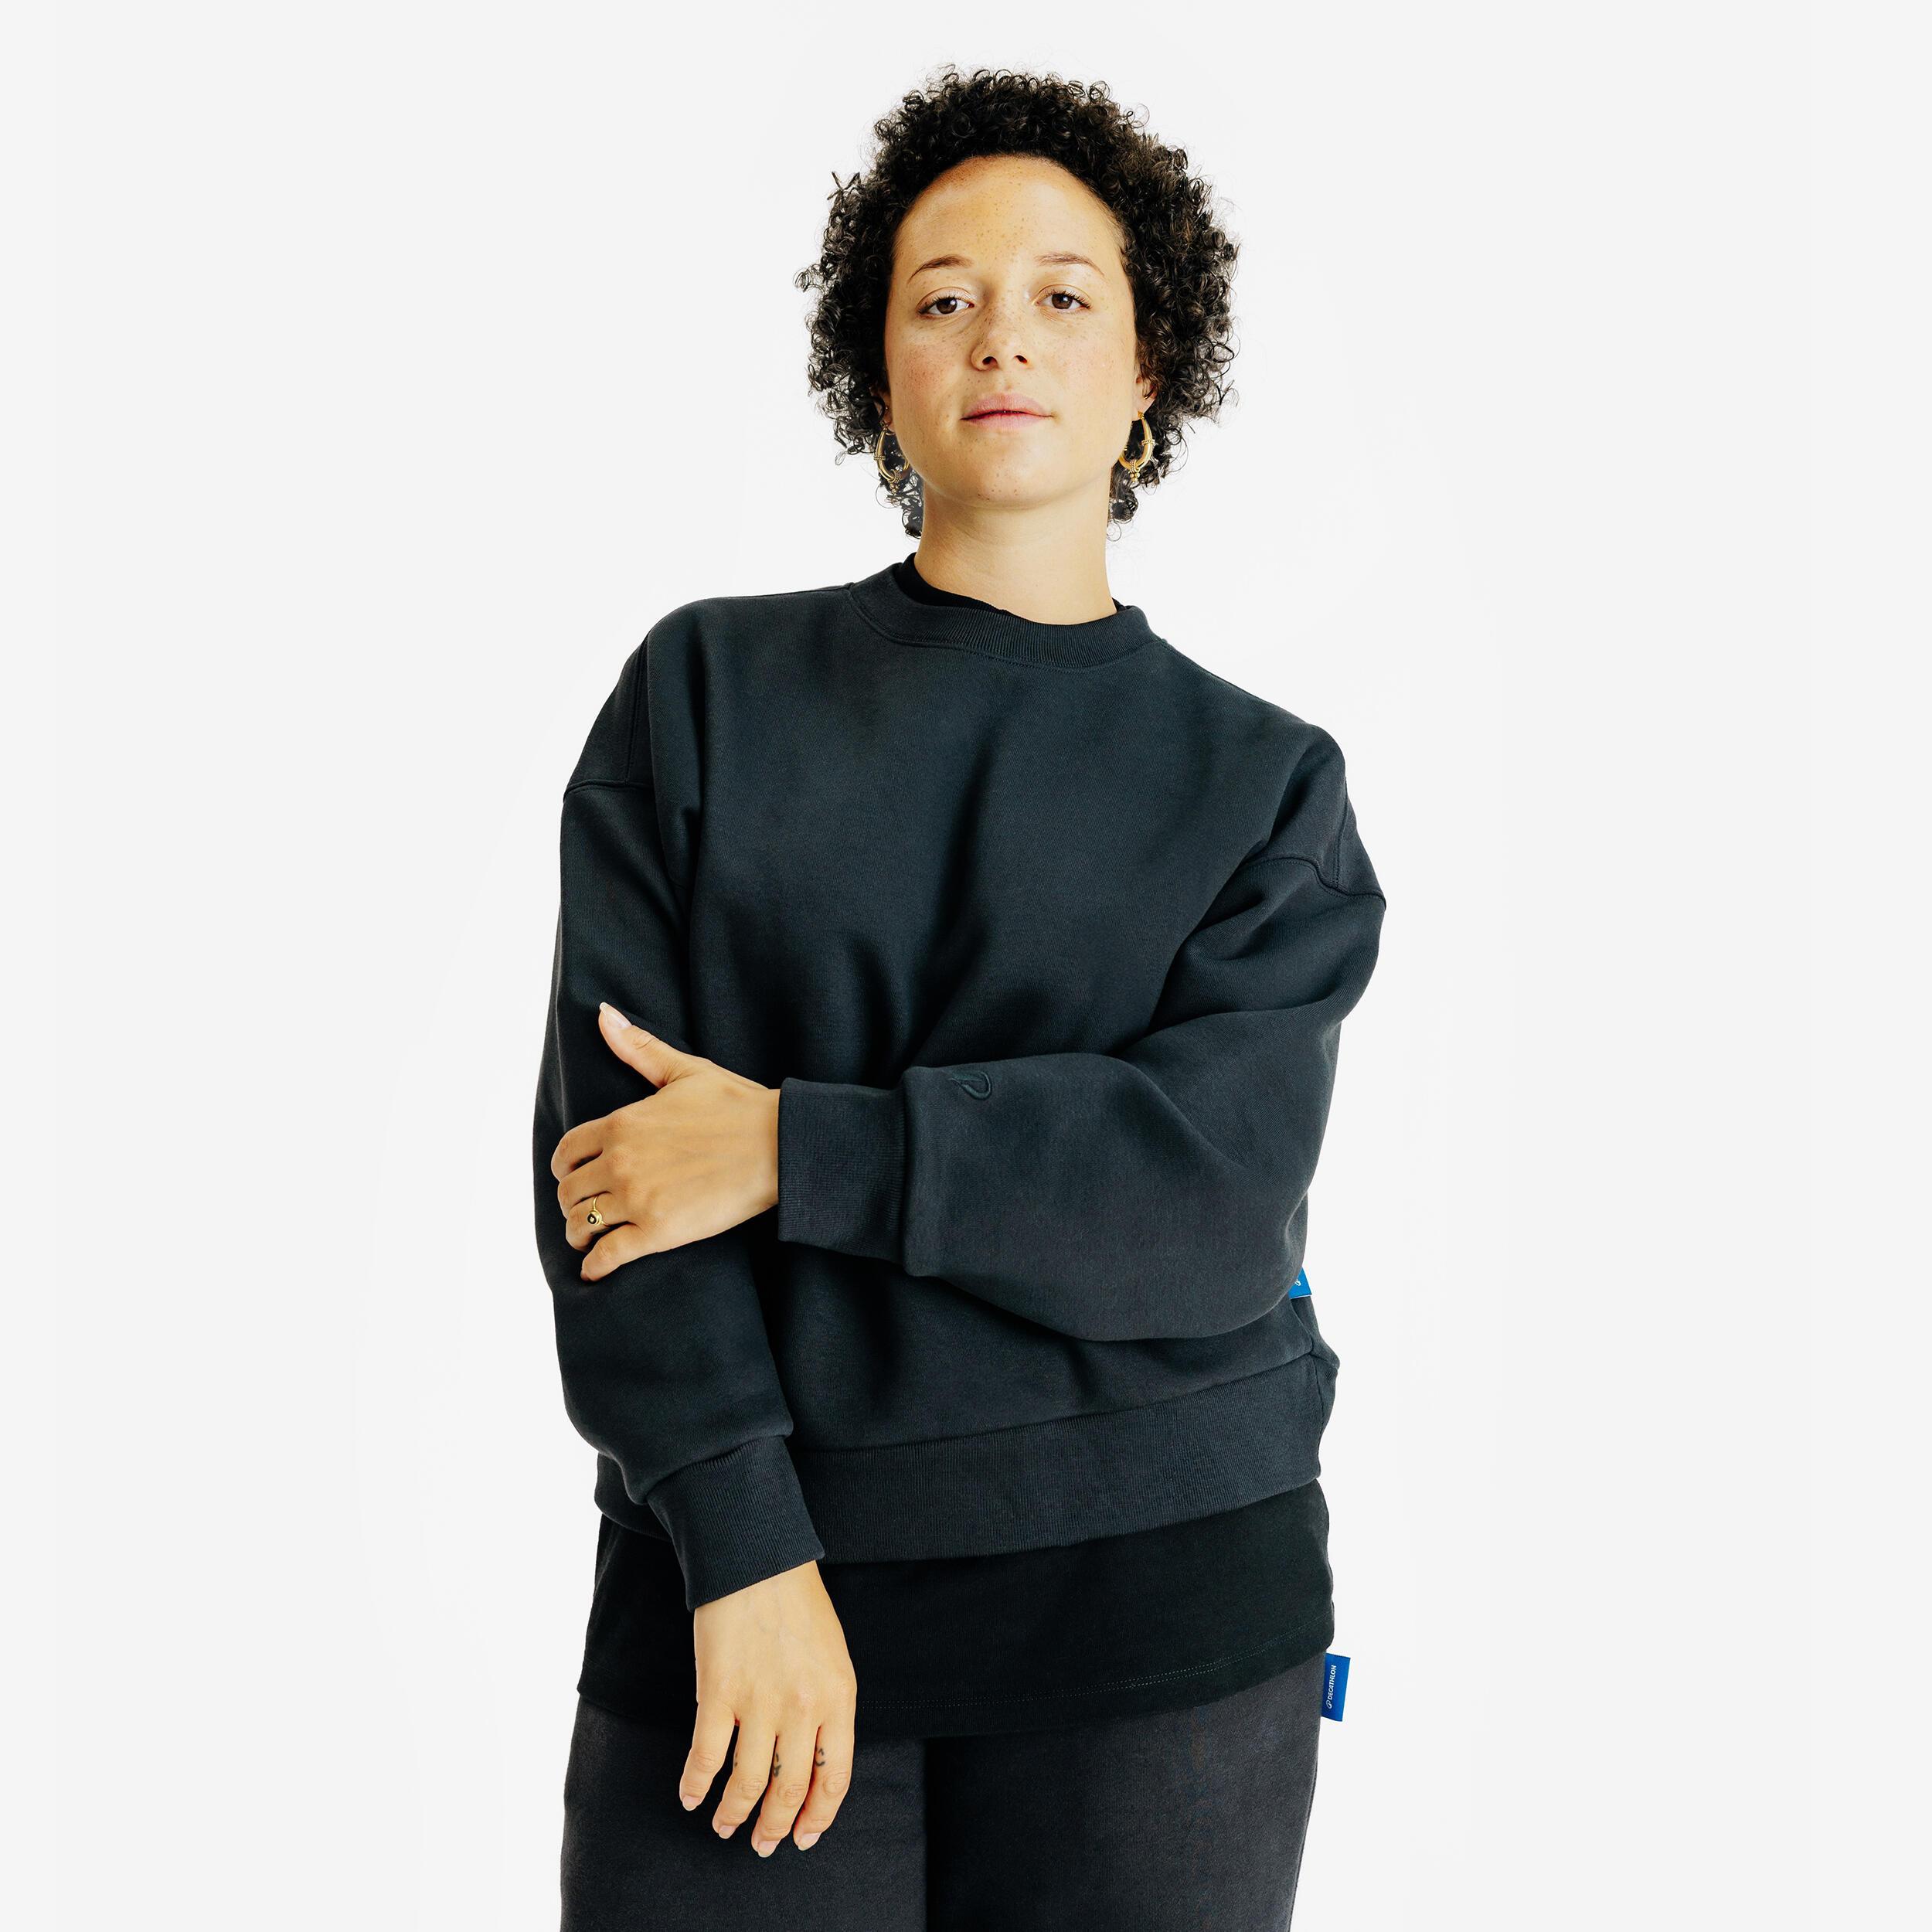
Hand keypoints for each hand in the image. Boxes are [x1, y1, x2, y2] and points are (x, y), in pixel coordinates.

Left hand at [550, 1004, 780, 1279]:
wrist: (779, 1145)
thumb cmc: (737, 1105)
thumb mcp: (684, 1070)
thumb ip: (638, 1047)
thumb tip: (602, 1013)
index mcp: (621, 1124)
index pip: (568, 1152)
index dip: (565, 1167)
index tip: (573, 1176)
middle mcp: (619, 1162)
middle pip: (570, 1191)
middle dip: (573, 1201)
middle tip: (584, 1209)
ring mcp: (636, 1199)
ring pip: (583, 1224)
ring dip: (580, 1233)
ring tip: (589, 1238)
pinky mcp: (659, 1232)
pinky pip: (609, 1256)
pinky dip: (596, 1266)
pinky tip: (596, 1270)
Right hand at [681, 1562, 858, 1853]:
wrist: (758, 1558)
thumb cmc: (798, 1603)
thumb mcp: (833, 1656)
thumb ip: (828, 1707)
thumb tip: (812, 1760)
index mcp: (838, 1698)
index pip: (833, 1779)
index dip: (817, 1817)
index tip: (804, 1836)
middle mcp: (802, 1708)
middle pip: (789, 1789)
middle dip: (774, 1826)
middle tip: (762, 1843)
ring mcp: (759, 1703)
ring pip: (747, 1783)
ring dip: (733, 1813)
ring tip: (724, 1825)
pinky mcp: (718, 1693)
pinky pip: (706, 1756)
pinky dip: (696, 1784)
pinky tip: (691, 1797)